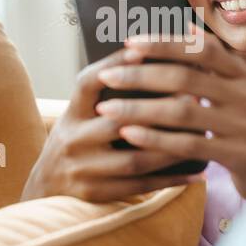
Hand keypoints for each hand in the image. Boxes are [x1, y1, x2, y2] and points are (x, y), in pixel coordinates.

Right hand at [20, 46, 206, 202]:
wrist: (45, 186)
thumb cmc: (76, 140)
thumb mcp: (79, 114)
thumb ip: (105, 93)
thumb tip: (148, 58)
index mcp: (71, 114)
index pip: (88, 83)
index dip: (113, 64)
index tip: (143, 51)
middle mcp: (72, 139)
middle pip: (117, 123)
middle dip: (158, 111)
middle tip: (193, 99)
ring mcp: (83, 169)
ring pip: (134, 159)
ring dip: (171, 148)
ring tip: (199, 136)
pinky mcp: (96, 194)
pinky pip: (139, 187)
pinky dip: (169, 181)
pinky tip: (195, 176)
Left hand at [92, 24, 245, 200]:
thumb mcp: (240, 90)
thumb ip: (215, 61)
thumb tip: (188, 25)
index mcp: (244, 73)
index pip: (201, 48)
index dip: (164, 44)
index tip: (129, 44)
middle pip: (186, 78)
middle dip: (141, 76)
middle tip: (107, 76)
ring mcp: (244, 125)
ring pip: (183, 112)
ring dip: (140, 109)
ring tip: (107, 109)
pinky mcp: (238, 155)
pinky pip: (188, 144)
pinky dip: (155, 139)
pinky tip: (130, 134)